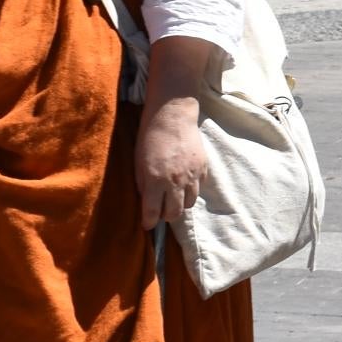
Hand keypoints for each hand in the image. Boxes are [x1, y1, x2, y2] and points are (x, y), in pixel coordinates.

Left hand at [136, 97, 207, 228]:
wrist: (173, 116)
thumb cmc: (150, 138)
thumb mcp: (139, 162)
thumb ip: (143, 184)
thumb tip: (147, 201)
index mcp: (156, 180)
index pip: (153, 212)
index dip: (149, 222)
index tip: (147, 225)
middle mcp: (175, 181)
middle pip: (174, 213)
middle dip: (166, 216)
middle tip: (161, 211)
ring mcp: (192, 175)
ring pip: (189, 203)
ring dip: (180, 204)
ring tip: (174, 197)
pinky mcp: (203, 168)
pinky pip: (198, 188)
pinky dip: (191, 189)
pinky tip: (184, 181)